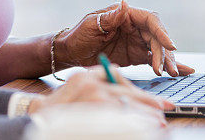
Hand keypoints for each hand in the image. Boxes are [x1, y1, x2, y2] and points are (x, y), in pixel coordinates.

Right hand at [29, 66, 171, 125]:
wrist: (38, 117)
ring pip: (128, 110)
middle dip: (150, 106)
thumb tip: (121, 75)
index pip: (123, 82)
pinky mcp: (94, 116)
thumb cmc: (60, 102)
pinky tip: (142, 129)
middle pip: (129, 97)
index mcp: (89, 76)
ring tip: (159, 124)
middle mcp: (92, 87)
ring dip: (146, 118)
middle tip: (166, 112)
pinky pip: (119, 121)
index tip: (161, 103)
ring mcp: (93, 102)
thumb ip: (99, 75)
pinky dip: (133, 125)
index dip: (145, 95)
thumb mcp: (78, 82)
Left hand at [56, 0, 194, 76]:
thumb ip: (110, 18)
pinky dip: (167, 65)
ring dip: (167, 61)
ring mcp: (137, 41)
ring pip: (159, 49)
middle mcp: (134, 27)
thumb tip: (124, 4)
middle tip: (165, 69)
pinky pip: (154, 59)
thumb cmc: (78, 35)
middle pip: (157, 37)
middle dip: (164, 53)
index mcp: (125, 15)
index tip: (170, 45)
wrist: (70, 52)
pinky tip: (181, 72)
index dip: (162, 32)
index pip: (150, 20)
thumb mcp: (91, 25)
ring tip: (172, 74)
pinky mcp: (136, 55)